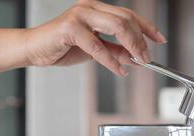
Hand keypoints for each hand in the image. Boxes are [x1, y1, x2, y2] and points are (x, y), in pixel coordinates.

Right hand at [25, 0, 166, 75]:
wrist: (35, 49)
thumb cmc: (60, 47)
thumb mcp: (94, 50)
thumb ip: (114, 50)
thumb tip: (134, 57)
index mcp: (96, 9)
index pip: (128, 15)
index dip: (147, 27)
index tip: (158, 39)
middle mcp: (89, 7)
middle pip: (126, 19)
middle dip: (142, 40)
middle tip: (148, 57)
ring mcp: (80, 15)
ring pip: (117, 26)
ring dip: (132, 45)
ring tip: (139, 61)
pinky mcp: (71, 27)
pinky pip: (98, 45)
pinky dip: (111, 60)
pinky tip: (119, 70)